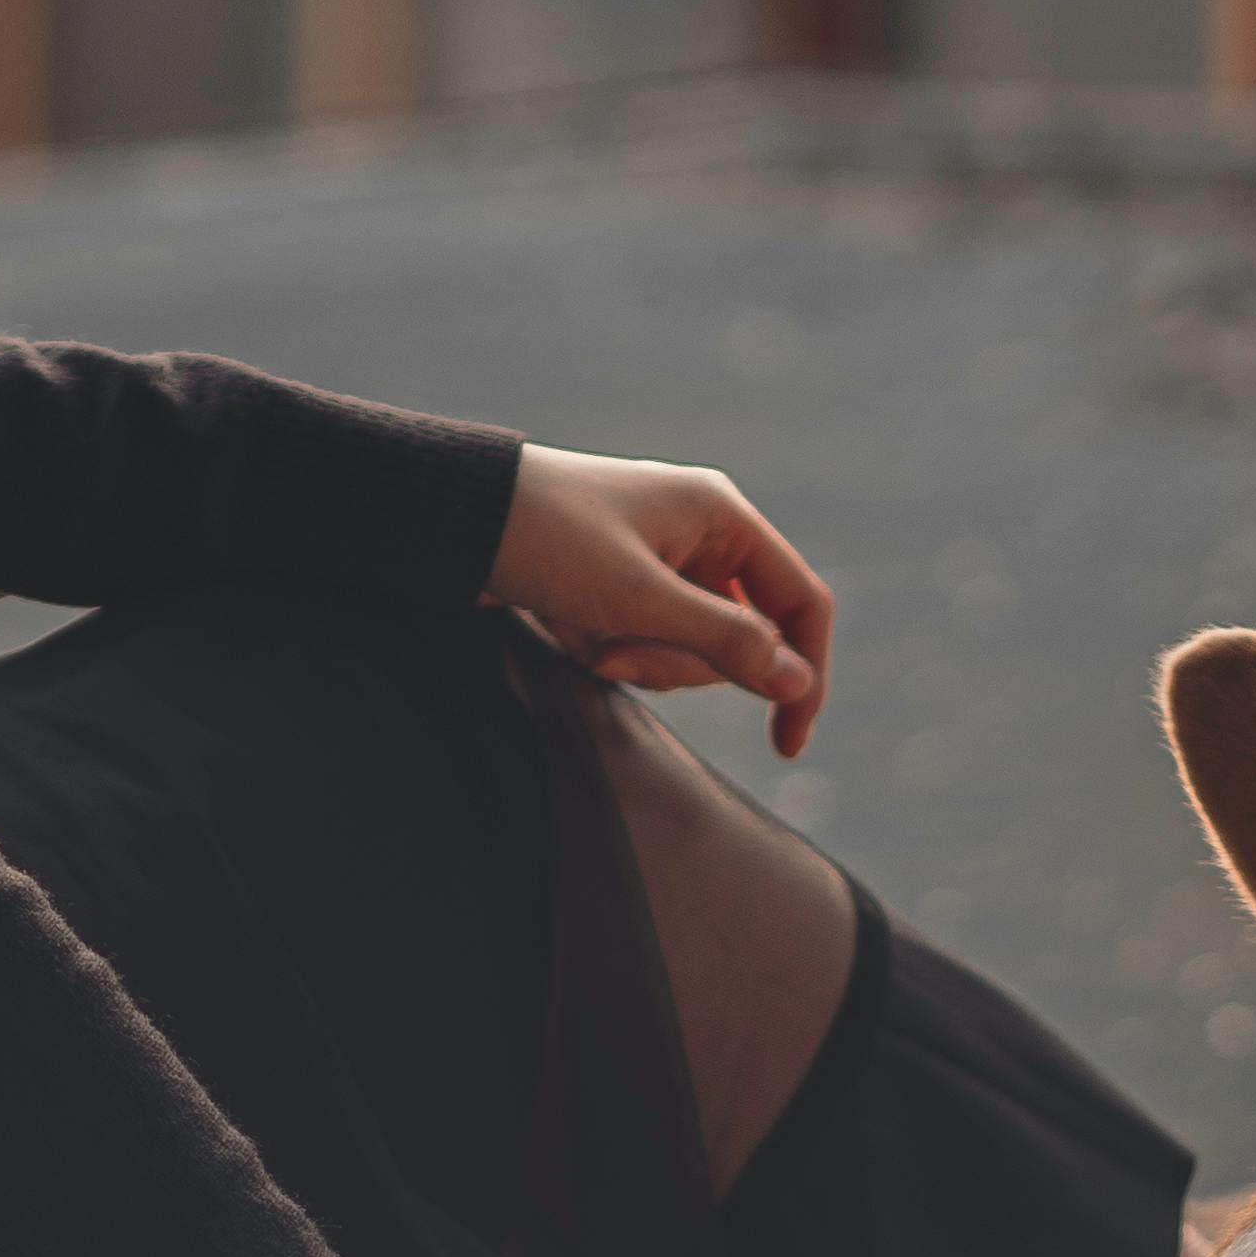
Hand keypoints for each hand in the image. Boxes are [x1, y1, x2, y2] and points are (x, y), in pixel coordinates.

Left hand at [485, 442, 833, 759]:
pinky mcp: (620, 583)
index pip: (801, 601)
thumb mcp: (640, 599)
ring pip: (687, 647)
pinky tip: (564, 627)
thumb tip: (796, 681)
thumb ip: (726, 642)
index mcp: (721, 515)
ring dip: (637, 658)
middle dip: (678, 663)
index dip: (804, 672)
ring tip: (582, 634)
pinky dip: (608, 647)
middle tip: (616, 655)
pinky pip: (644, 640)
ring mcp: (659, 559)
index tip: (787, 742)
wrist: (451, 515)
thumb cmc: (548, 540)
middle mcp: (700, 532)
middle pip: (738, 635)